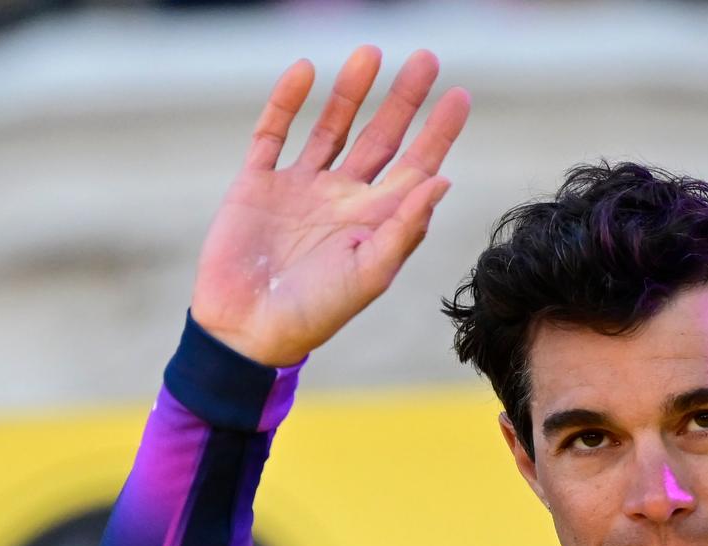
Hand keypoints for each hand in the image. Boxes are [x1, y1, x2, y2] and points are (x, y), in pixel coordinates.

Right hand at [188, 45, 469, 365]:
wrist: (246, 331)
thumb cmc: (314, 314)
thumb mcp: (368, 274)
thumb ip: (404, 228)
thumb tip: (441, 182)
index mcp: (374, 221)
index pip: (415, 167)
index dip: (438, 134)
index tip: (460, 96)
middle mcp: (342, 199)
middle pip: (381, 138)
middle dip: (404, 100)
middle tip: (427, 58)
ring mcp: (300, 189)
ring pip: (331, 127)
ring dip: (351, 92)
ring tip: (370, 53)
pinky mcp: (257, 185)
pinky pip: (274, 133)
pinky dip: (286, 102)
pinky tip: (304, 71)